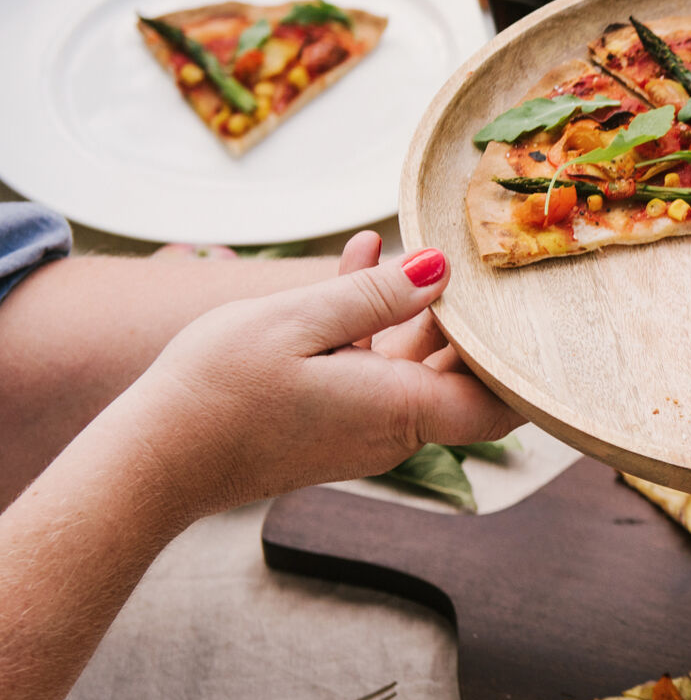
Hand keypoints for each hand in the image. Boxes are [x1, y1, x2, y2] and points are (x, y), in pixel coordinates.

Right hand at [104, 233, 520, 518]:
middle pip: (463, 374)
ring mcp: (361, 427)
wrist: (150, 460)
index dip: (526, 362)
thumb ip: (375, 294)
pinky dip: (373, 318)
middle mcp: (393, 428)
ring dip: (414, 304)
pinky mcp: (330, 419)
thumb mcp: (298, 322)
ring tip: (409, 239)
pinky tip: (360, 258)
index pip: (502, 402)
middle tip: (476, 256)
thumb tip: (442, 269)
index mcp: (402, 409)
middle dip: (470, 317)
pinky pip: (371, 363)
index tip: (531, 308)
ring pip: (414, 361)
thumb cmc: (218, 392)